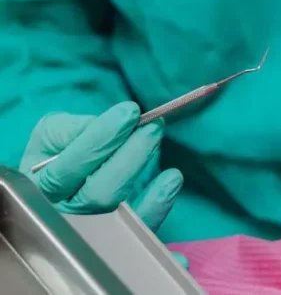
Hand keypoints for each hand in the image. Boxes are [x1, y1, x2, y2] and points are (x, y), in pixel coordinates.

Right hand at [20, 102, 183, 231]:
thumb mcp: (52, 134)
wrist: (64, 180)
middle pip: (98, 194)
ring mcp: (92, 231)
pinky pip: (139, 228)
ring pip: (119, 212)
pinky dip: (158, 205)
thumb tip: (107, 124)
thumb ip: (71, 129)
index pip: (69, 166)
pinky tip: (172, 179)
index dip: (101, 137)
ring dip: (144, 177)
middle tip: (152, 126)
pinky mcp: (120, 237)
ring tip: (157, 140)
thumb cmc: (59, 153)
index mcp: (39, 186)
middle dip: (130, 156)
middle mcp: (63, 214)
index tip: (130, 111)